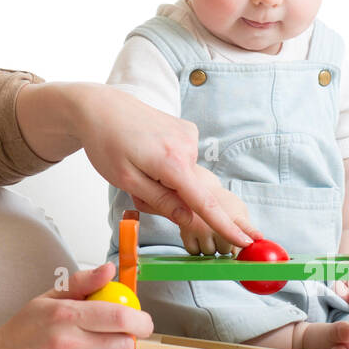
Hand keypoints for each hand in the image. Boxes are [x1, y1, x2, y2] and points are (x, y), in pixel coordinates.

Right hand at [0, 262, 153, 348]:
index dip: (140, 320)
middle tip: (110, 341)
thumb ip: (81, 283)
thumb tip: (109, 270)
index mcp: (63, 316)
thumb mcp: (45, 300)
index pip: (119, 316)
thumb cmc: (19, 334)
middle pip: (123, 346)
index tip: (143, 323)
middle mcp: (64, 346)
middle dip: (123, 343)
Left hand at [73, 86, 261, 249]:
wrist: (101, 107)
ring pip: (184, 176)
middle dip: (167, 195)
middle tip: (137, 181)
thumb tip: (189, 218)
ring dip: (165, 180)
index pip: (205, 202)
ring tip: (138, 163)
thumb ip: (161, 201)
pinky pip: (183, 160)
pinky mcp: (187, 129)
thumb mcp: (127, 180)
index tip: (246, 241)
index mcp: (172, 162)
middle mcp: (188, 146)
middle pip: (190, 190)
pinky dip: (168, 165)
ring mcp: (189, 135)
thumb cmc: (107, 142)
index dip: (226, 225)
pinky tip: (147, 151)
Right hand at [170, 164, 258, 254]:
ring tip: (209, 231)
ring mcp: (199, 227)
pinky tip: (199, 236)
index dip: (247, 238)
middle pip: (226, 250)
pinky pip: (194, 251)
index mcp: (232, 215)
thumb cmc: (223, 203)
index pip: (244, 230)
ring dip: (211, 247)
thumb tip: (256, 242)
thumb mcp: (240, 211)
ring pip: (210, 252)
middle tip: (221, 231)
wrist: (199, 187)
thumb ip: (248, 228)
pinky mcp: (185, 231)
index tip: (248, 244)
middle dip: (225, 244)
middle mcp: (215, 220)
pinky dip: (197, 248)